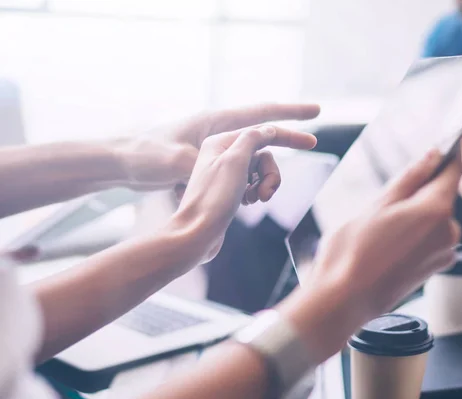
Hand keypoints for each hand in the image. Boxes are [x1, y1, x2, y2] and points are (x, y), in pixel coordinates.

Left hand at [114, 104, 319, 190]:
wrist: (125, 169)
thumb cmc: (148, 157)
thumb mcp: (184, 157)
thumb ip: (225, 150)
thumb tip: (261, 138)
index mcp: (216, 124)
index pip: (262, 114)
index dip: (291, 114)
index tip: (317, 112)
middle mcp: (219, 134)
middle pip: (264, 137)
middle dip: (287, 144)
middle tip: (313, 146)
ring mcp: (216, 152)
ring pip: (256, 162)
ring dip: (264, 179)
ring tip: (256, 199)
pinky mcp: (212, 169)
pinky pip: (243, 176)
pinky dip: (250, 187)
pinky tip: (243, 203)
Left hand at [168, 125, 316, 263]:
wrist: (196, 233)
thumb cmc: (213, 198)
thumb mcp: (235, 161)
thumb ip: (253, 139)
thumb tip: (268, 129)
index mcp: (220, 141)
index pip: (261, 131)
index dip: (288, 136)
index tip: (313, 142)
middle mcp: (221, 153)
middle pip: (263, 154)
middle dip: (271, 173)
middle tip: (266, 193)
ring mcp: (224, 172)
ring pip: (260, 171)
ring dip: (265, 185)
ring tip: (255, 200)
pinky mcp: (227, 190)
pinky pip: (253, 184)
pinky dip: (256, 192)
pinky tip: (247, 203)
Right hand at [279, 151, 461, 361]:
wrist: (343, 300)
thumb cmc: (352, 251)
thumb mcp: (377, 204)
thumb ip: (410, 178)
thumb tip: (434, 155)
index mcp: (436, 210)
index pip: (453, 171)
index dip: (446, 156)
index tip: (436, 148)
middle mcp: (449, 232)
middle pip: (441, 196)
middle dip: (418, 191)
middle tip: (384, 199)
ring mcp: (443, 253)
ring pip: (433, 218)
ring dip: (413, 214)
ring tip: (379, 226)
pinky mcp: (434, 269)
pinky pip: (429, 239)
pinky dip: (413, 234)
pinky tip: (386, 242)